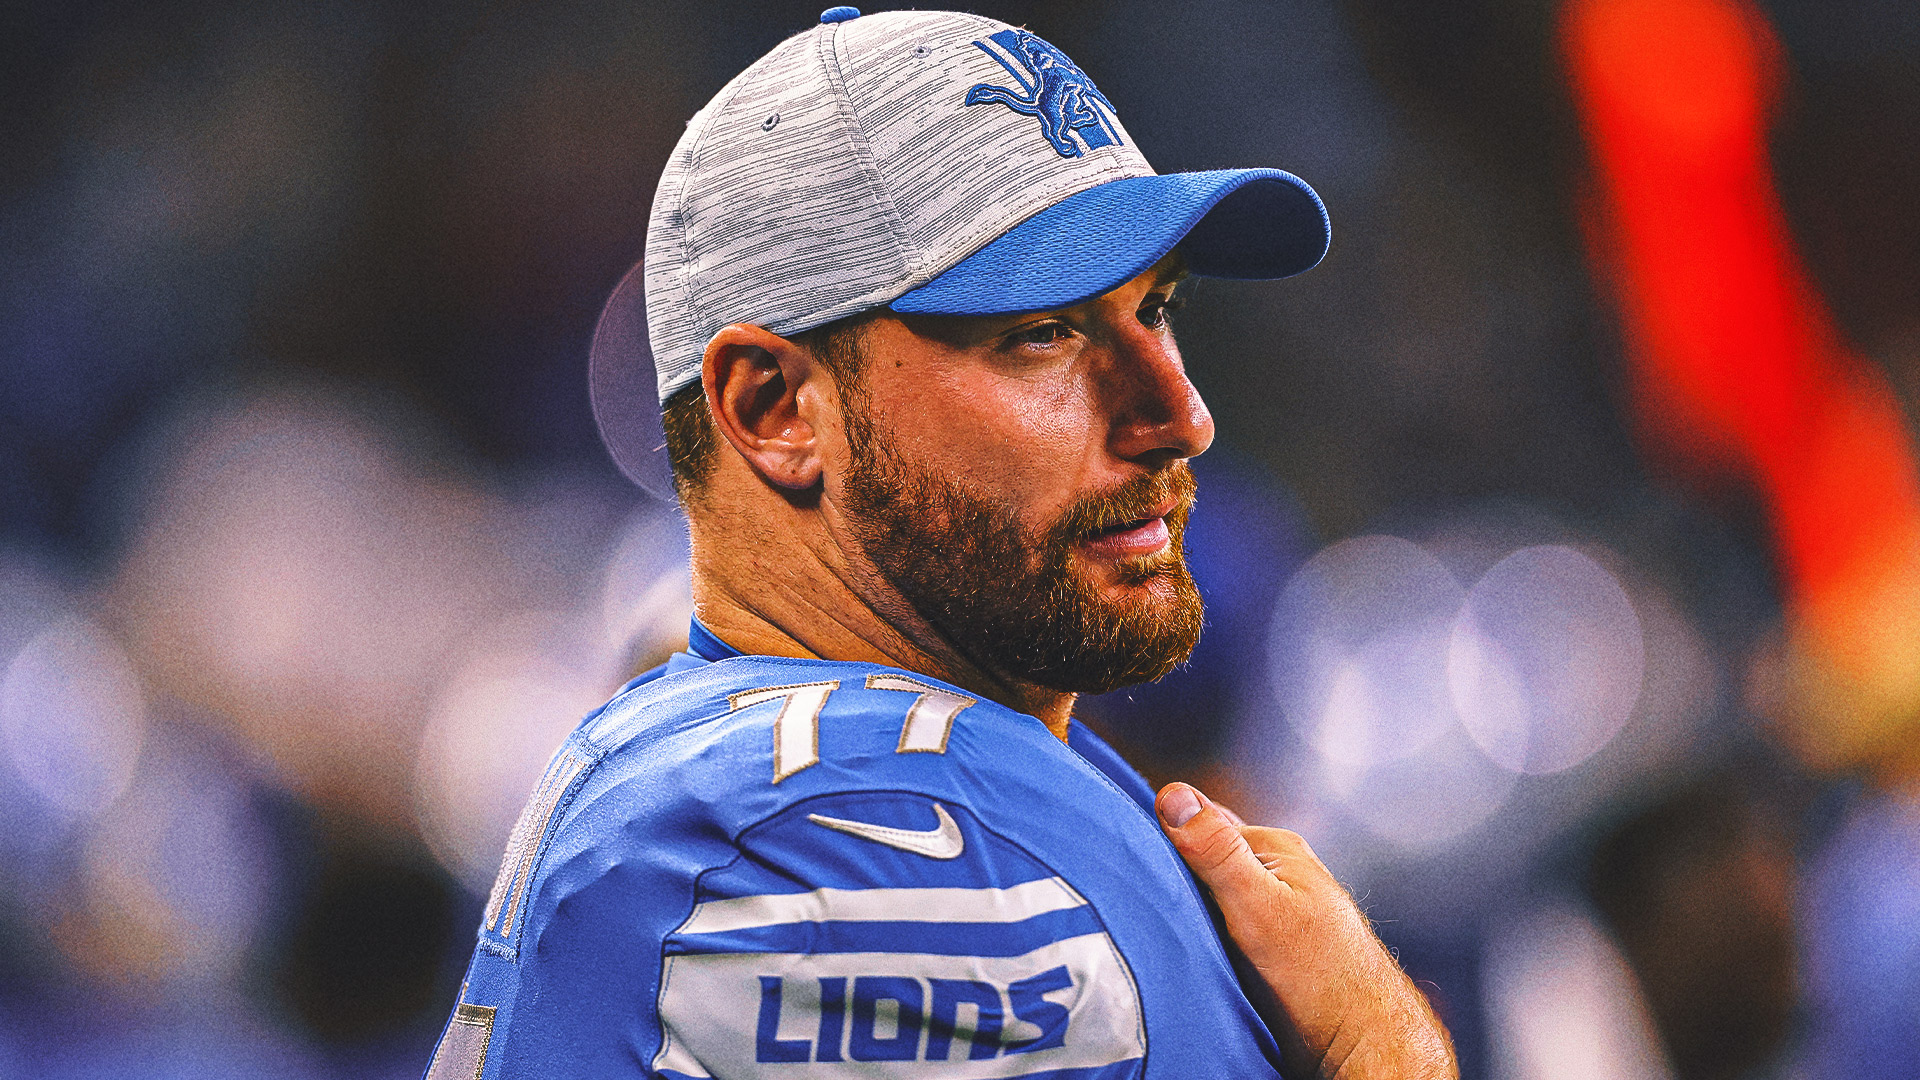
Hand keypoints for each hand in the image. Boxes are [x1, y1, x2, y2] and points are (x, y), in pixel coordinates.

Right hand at [1156, 782, 1456, 1079]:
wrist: (1356, 1040)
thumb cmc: (1320, 974)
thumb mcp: (1258, 903)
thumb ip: (1217, 851)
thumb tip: (1174, 796)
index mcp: (1275, 849)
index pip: (1200, 826)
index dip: (1162, 844)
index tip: (1130, 863)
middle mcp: (1274, 874)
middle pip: (1203, 863)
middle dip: (1171, 878)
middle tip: (1140, 900)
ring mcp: (1270, 911)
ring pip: (1207, 899)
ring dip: (1184, 912)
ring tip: (1160, 927)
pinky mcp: (1265, 946)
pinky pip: (1216, 930)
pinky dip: (1197, 936)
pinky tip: (1186, 950)